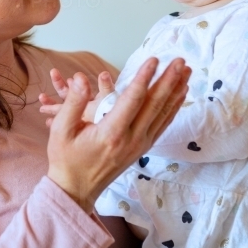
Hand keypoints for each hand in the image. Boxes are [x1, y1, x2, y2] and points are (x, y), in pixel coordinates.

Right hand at [45, 57, 189, 212]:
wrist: (76, 189)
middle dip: (169, 80)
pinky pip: (162, 124)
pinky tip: (180, 95)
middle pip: (155, 104)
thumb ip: (73, 102)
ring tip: (187, 71)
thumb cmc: (66, 159)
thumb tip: (82, 79)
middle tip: (180, 60)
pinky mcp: (142, 147)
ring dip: (176, 91)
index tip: (154, 59)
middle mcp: (130, 139)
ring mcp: (139, 144)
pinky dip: (173, 107)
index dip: (144, 77)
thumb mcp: (61, 130)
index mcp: (111, 132)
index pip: (133, 99)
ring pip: (163, 114)